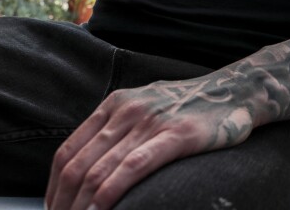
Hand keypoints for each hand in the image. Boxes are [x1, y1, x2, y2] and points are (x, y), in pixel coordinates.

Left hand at [45, 75, 254, 209]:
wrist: (237, 91)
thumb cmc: (193, 106)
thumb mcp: (147, 106)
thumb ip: (119, 129)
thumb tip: (90, 167)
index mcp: (115, 104)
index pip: (66, 152)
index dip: (53, 189)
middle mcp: (127, 110)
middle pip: (77, 167)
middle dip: (63, 204)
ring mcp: (151, 122)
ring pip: (99, 172)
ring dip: (81, 207)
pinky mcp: (177, 134)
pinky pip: (133, 168)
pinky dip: (109, 194)